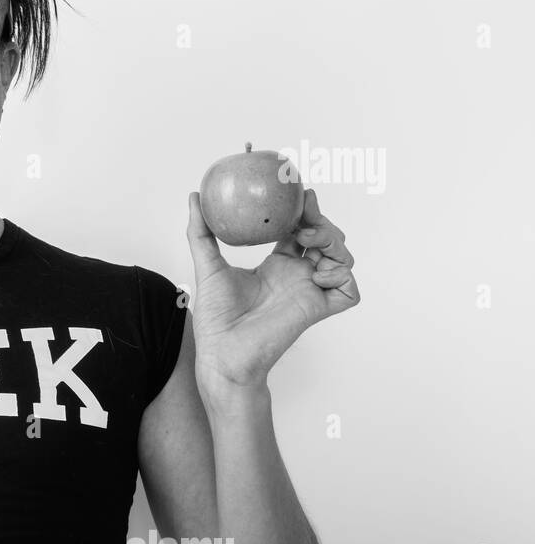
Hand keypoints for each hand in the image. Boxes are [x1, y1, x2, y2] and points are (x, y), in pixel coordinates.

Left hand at [185, 187, 360, 390]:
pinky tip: (318, 269)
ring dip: (332, 242)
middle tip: (305, 212)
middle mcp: (297, 277)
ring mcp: (311, 292)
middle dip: (321, 221)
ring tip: (307, 238)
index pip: (299, 231)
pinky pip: (348, 290)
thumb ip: (201, 232)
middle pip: (325, 240)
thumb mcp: (207, 266)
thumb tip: (194, 196)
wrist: (222, 352)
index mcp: (276, 266)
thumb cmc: (214, 317)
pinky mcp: (318, 310)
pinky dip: (342, 275)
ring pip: (342, 259)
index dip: (303, 211)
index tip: (298, 191)